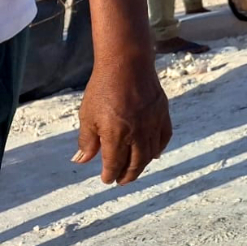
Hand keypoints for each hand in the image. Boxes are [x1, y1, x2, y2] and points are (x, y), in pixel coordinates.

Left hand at [74, 59, 171, 184]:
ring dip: (142, 165)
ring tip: (135, 169)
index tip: (106, 179)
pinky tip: (154, 153)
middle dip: (128, 175)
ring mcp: (152, 124)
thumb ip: (87, 141)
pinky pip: (164, 137)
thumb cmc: (103, 88)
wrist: (127, 64)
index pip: (114, 163)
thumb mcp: (87, 115)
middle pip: (135, 163)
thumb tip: (82, 160)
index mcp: (116, 135)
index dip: (110, 174)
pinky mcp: (162, 113)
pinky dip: (159, 148)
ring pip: (150, 153)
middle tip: (121, 181)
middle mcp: (137, 133)